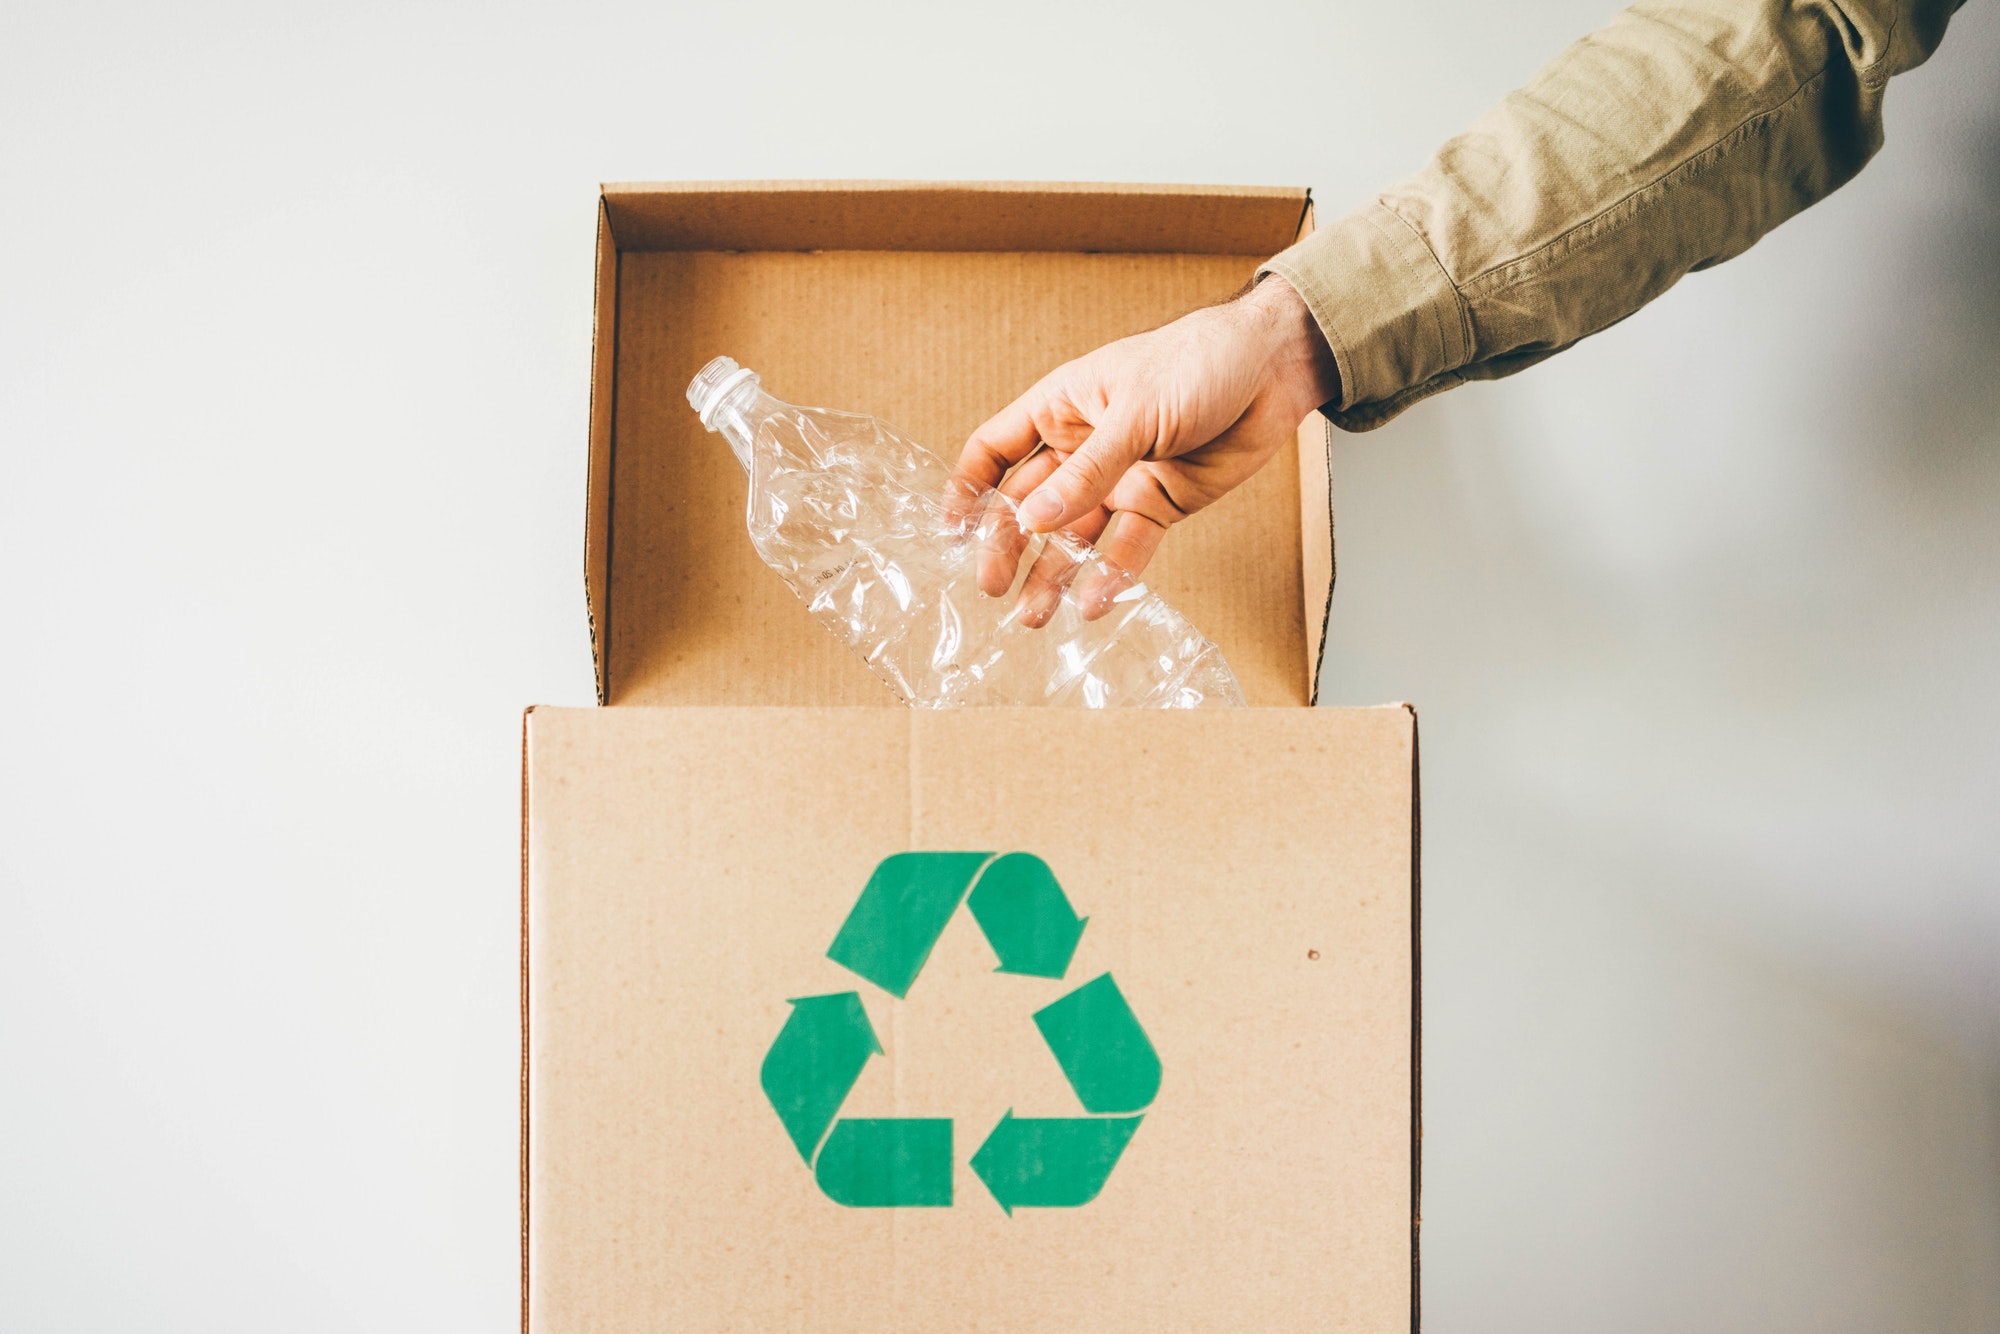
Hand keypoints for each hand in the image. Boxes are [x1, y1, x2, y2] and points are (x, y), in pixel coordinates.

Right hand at [950, 274, 1339, 623]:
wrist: (1273, 369)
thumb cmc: (1198, 360)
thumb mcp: (1134, 411)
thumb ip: (1086, 471)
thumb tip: (1031, 520)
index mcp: (1060, 406)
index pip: (995, 451)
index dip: (969, 490)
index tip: (952, 534)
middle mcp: (1082, 446)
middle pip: (1029, 504)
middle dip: (1008, 546)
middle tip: (993, 587)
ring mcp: (1119, 479)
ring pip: (1074, 535)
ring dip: (1053, 573)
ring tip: (1035, 615)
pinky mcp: (1159, 505)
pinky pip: (1126, 547)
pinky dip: (1108, 575)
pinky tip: (1091, 603)